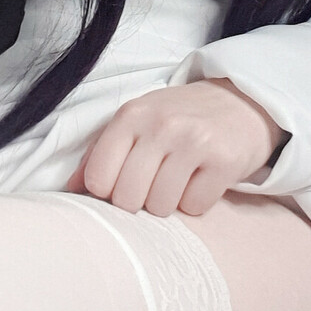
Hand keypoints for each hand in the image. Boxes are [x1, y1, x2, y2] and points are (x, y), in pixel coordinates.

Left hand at [62, 77, 288, 218]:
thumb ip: (101, 153)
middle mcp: (161, 125)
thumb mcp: (137, 122)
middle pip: (127, 198)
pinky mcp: (224, 161)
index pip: (97, 178)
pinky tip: (201, 179)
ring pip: (161, 207)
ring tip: (178, 179)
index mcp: (131, 115)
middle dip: (139, 200)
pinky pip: (195, 208)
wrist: (241, 102)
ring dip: (169, 203)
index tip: (123, 181)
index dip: (108, 191)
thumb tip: (69, 190)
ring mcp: (195, 141)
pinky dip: (196, 202)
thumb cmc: (179, 117)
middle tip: (154, 183)